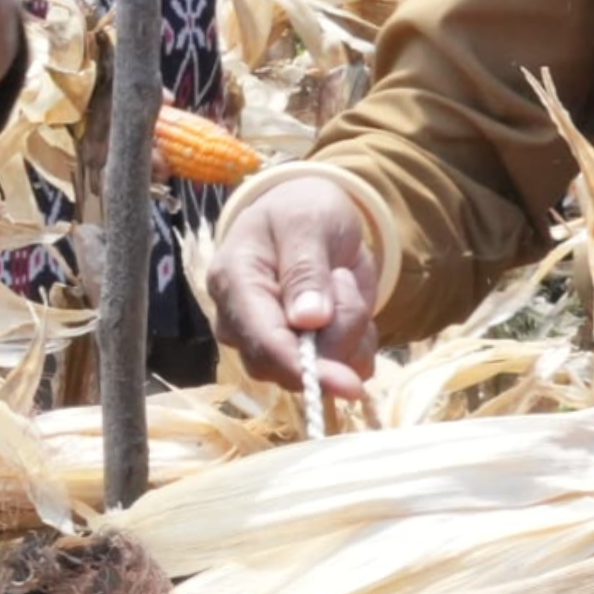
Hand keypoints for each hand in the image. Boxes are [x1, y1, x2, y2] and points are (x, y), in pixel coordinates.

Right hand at [202, 166, 387, 394]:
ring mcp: (267, 343)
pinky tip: (352, 305)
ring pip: (319, 368)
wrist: (312, 212)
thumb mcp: (308, 222)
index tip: (349, 384)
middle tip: (344, 277)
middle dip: (337, 334)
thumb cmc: (303, 209)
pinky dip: (360, 341)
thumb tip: (308, 322)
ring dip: (351, 332)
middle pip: (290, 365)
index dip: (304, 369)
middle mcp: (241, 324)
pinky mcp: (295, 353)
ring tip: (343, 280)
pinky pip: (339, 366)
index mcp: (234, 284)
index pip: (263, 344)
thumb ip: (306, 269)